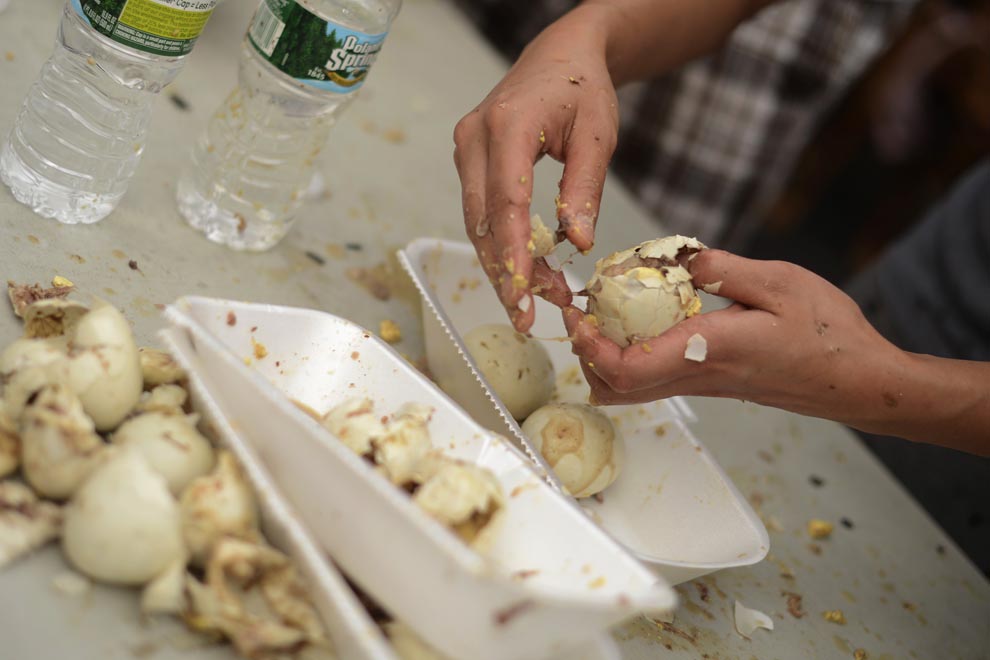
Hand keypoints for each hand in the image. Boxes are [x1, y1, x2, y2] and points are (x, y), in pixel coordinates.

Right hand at [453, 5, 618, 331]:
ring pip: (477, 225)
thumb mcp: (598, 134)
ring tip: (536, 301)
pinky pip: (481, 213)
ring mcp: (466, 151)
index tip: (524, 294)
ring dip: (504, 266)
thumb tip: (578, 243)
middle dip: (504, 274)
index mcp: (508, 126)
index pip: (505, 202)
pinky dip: (502, 246)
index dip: (514, 253)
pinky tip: (527, 272)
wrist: (559, 56)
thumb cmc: (583, 89)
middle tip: (526, 318)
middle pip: (482, 222)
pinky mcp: (470, 162)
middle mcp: (474, 140)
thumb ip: (584, 189)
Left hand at [562, 249, 925, 432]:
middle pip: (616, 389)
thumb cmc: (829, 334)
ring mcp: (704, 385)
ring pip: (632, 391)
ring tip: (609, 313)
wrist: (858, 381)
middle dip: (586, 353)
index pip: (628, 368)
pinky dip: (634, 357)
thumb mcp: (778, 282)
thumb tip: (672, 256)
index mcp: (709, 350)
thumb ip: (720, 268)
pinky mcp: (712, 385)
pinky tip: (646, 320)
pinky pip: (656, 381)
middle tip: (584, 311)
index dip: (591, 345)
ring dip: (606, 357)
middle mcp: (699, 375)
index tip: (579, 312)